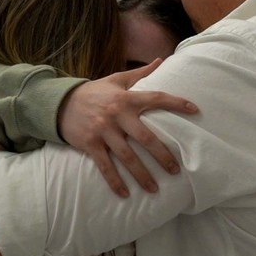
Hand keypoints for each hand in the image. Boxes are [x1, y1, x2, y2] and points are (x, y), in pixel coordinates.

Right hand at [58, 59, 197, 196]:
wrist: (60, 103)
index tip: (195, 110)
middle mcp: (116, 114)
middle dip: (162, 155)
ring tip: (155, 189)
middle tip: (176, 170)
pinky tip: (125, 194)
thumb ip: (140, 73)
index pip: (156, 98)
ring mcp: (103, 131)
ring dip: (142, 174)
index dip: (176, 103)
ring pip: (127, 156)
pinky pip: (105, 166)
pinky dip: (115, 181)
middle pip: (145, 137)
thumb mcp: (116, 80)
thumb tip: (162, 60)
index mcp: (126, 98)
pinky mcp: (90, 144)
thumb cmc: (94, 92)